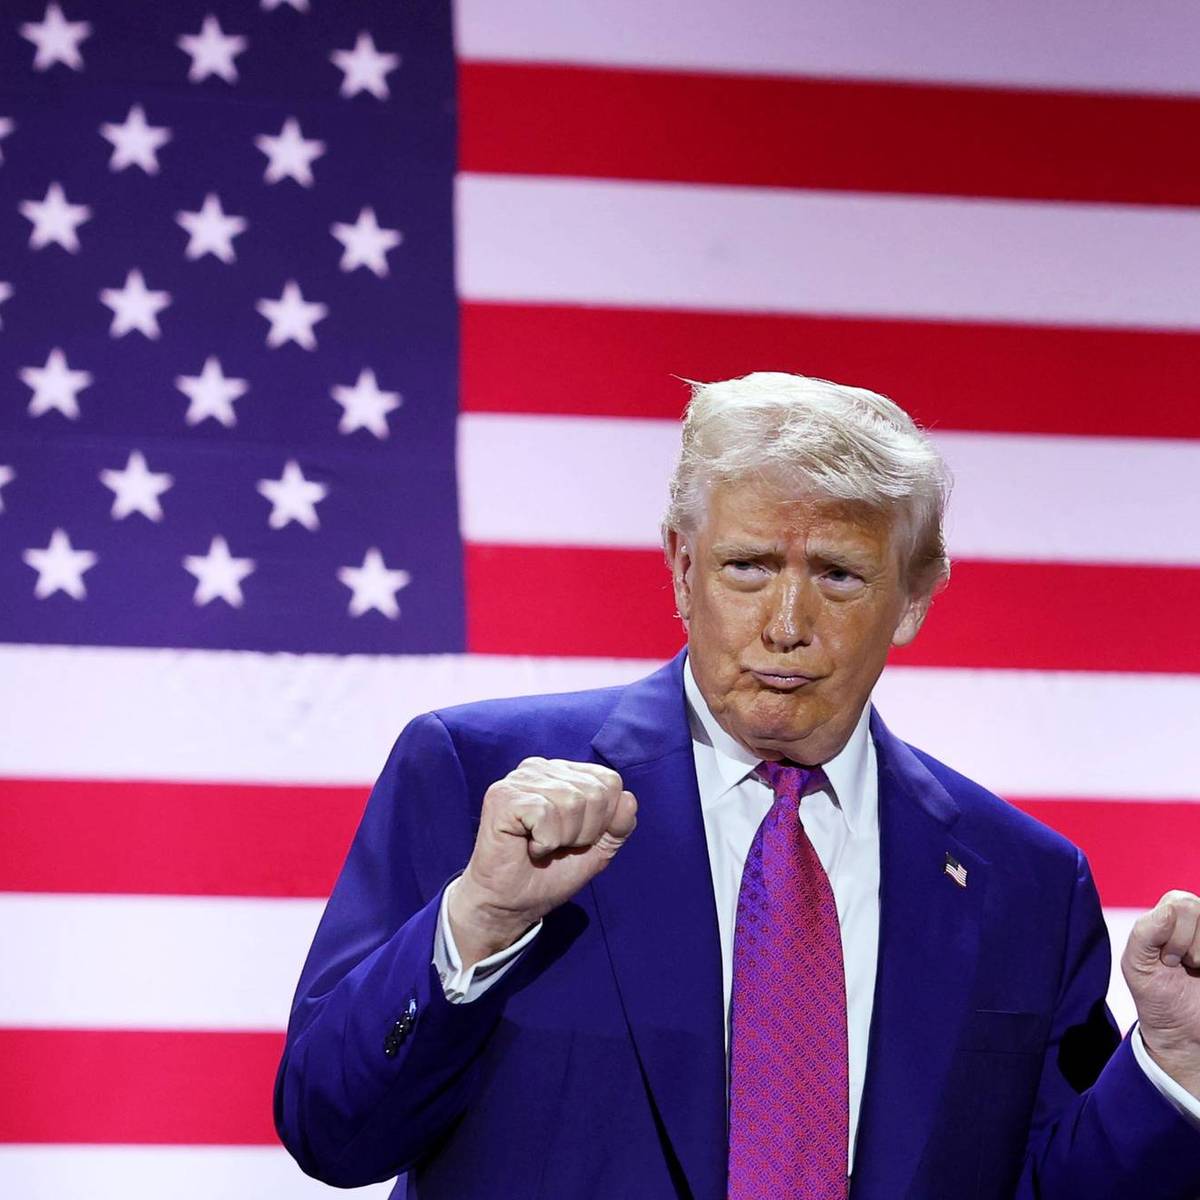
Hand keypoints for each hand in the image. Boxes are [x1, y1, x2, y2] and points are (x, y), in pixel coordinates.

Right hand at [448, 757, 637, 968]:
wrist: (511, 904)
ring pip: (572, 803)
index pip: (610, 782)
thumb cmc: (549, 873)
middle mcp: (541, 768)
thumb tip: (628, 799)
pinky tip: (528, 847)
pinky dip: (544, 842)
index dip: (603, 821)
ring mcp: (519, 779)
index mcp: (564, 773)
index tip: (576, 839)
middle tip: (556, 846)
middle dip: (584, 832)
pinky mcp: (502, 797)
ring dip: (562, 839)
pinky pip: (546, 815)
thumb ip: (619, 824)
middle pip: (595, 793)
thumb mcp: (597, 849)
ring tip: (541, 847)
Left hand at [1122, 890, 1199, 1098]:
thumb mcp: (1136, 963)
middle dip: (1185, 944)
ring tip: (1195, 970)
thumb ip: (1145, 931)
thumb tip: (1170, 909)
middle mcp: (1199, 920)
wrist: (1182, 1033)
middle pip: (1198, 910)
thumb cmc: (1155, 993)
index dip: (1171, 933)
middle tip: (1180, 965)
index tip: (1165, 959)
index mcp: (1172, 914)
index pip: (1180, 903)